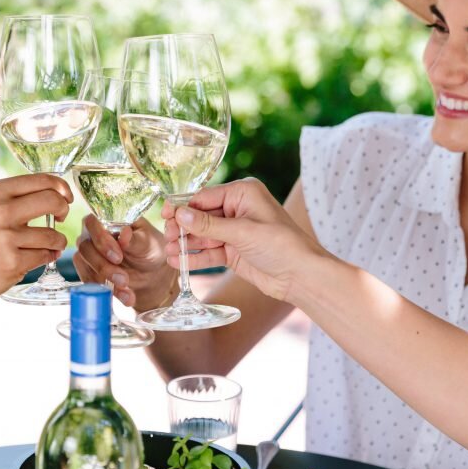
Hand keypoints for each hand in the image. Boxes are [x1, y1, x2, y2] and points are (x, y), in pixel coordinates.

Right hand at [0, 174, 71, 307]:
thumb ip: (10, 198)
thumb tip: (49, 192)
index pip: (42, 180)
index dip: (61, 188)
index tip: (65, 197)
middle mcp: (1, 211)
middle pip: (53, 201)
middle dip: (64, 210)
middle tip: (61, 217)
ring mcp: (6, 237)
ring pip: (52, 235)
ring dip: (57, 241)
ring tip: (50, 245)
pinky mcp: (12, 262)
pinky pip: (44, 256)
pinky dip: (46, 257)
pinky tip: (38, 257)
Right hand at [72, 215, 177, 308]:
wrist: (152, 273)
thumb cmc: (150, 249)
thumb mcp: (149, 244)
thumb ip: (136, 239)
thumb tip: (124, 233)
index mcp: (106, 221)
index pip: (92, 223)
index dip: (101, 240)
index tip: (118, 257)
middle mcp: (92, 236)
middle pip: (85, 248)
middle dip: (104, 266)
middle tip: (124, 279)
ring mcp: (89, 256)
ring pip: (87, 267)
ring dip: (106, 282)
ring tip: (127, 292)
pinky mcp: (89, 273)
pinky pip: (91, 283)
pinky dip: (109, 293)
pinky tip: (126, 298)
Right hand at [163, 178, 324, 302]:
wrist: (301, 275)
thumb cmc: (281, 245)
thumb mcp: (243, 232)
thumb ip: (209, 225)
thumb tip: (181, 215)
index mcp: (243, 193)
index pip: (205, 197)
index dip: (184, 207)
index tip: (165, 215)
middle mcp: (238, 209)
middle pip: (201, 216)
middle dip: (183, 227)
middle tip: (168, 237)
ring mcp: (235, 231)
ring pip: (203, 235)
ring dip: (186, 244)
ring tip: (169, 252)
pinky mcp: (234, 251)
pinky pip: (210, 251)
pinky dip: (195, 257)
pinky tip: (178, 261)